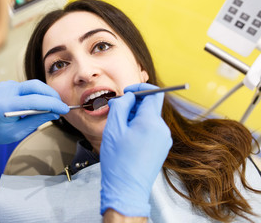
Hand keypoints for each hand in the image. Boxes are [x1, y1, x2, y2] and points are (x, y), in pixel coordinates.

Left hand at [0, 80, 68, 144]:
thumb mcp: (17, 132)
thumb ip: (36, 121)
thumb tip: (54, 113)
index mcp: (4, 105)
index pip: (34, 100)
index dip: (53, 104)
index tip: (65, 109)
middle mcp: (5, 91)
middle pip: (36, 86)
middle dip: (52, 95)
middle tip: (62, 106)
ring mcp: (6, 85)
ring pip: (33, 85)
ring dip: (46, 94)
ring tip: (54, 105)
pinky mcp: (8, 84)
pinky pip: (28, 87)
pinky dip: (38, 93)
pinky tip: (42, 102)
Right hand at [100, 83, 171, 216]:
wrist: (126, 189)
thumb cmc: (118, 161)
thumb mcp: (114, 128)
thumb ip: (121, 106)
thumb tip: (129, 96)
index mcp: (151, 122)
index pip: (153, 93)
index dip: (140, 88)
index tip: (127, 92)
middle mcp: (162, 129)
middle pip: (150, 106)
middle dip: (134, 105)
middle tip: (116, 111)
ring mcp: (164, 140)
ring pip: (150, 118)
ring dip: (135, 117)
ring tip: (120, 129)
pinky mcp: (162, 148)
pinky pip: (151, 130)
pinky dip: (140, 128)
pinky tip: (127, 139)